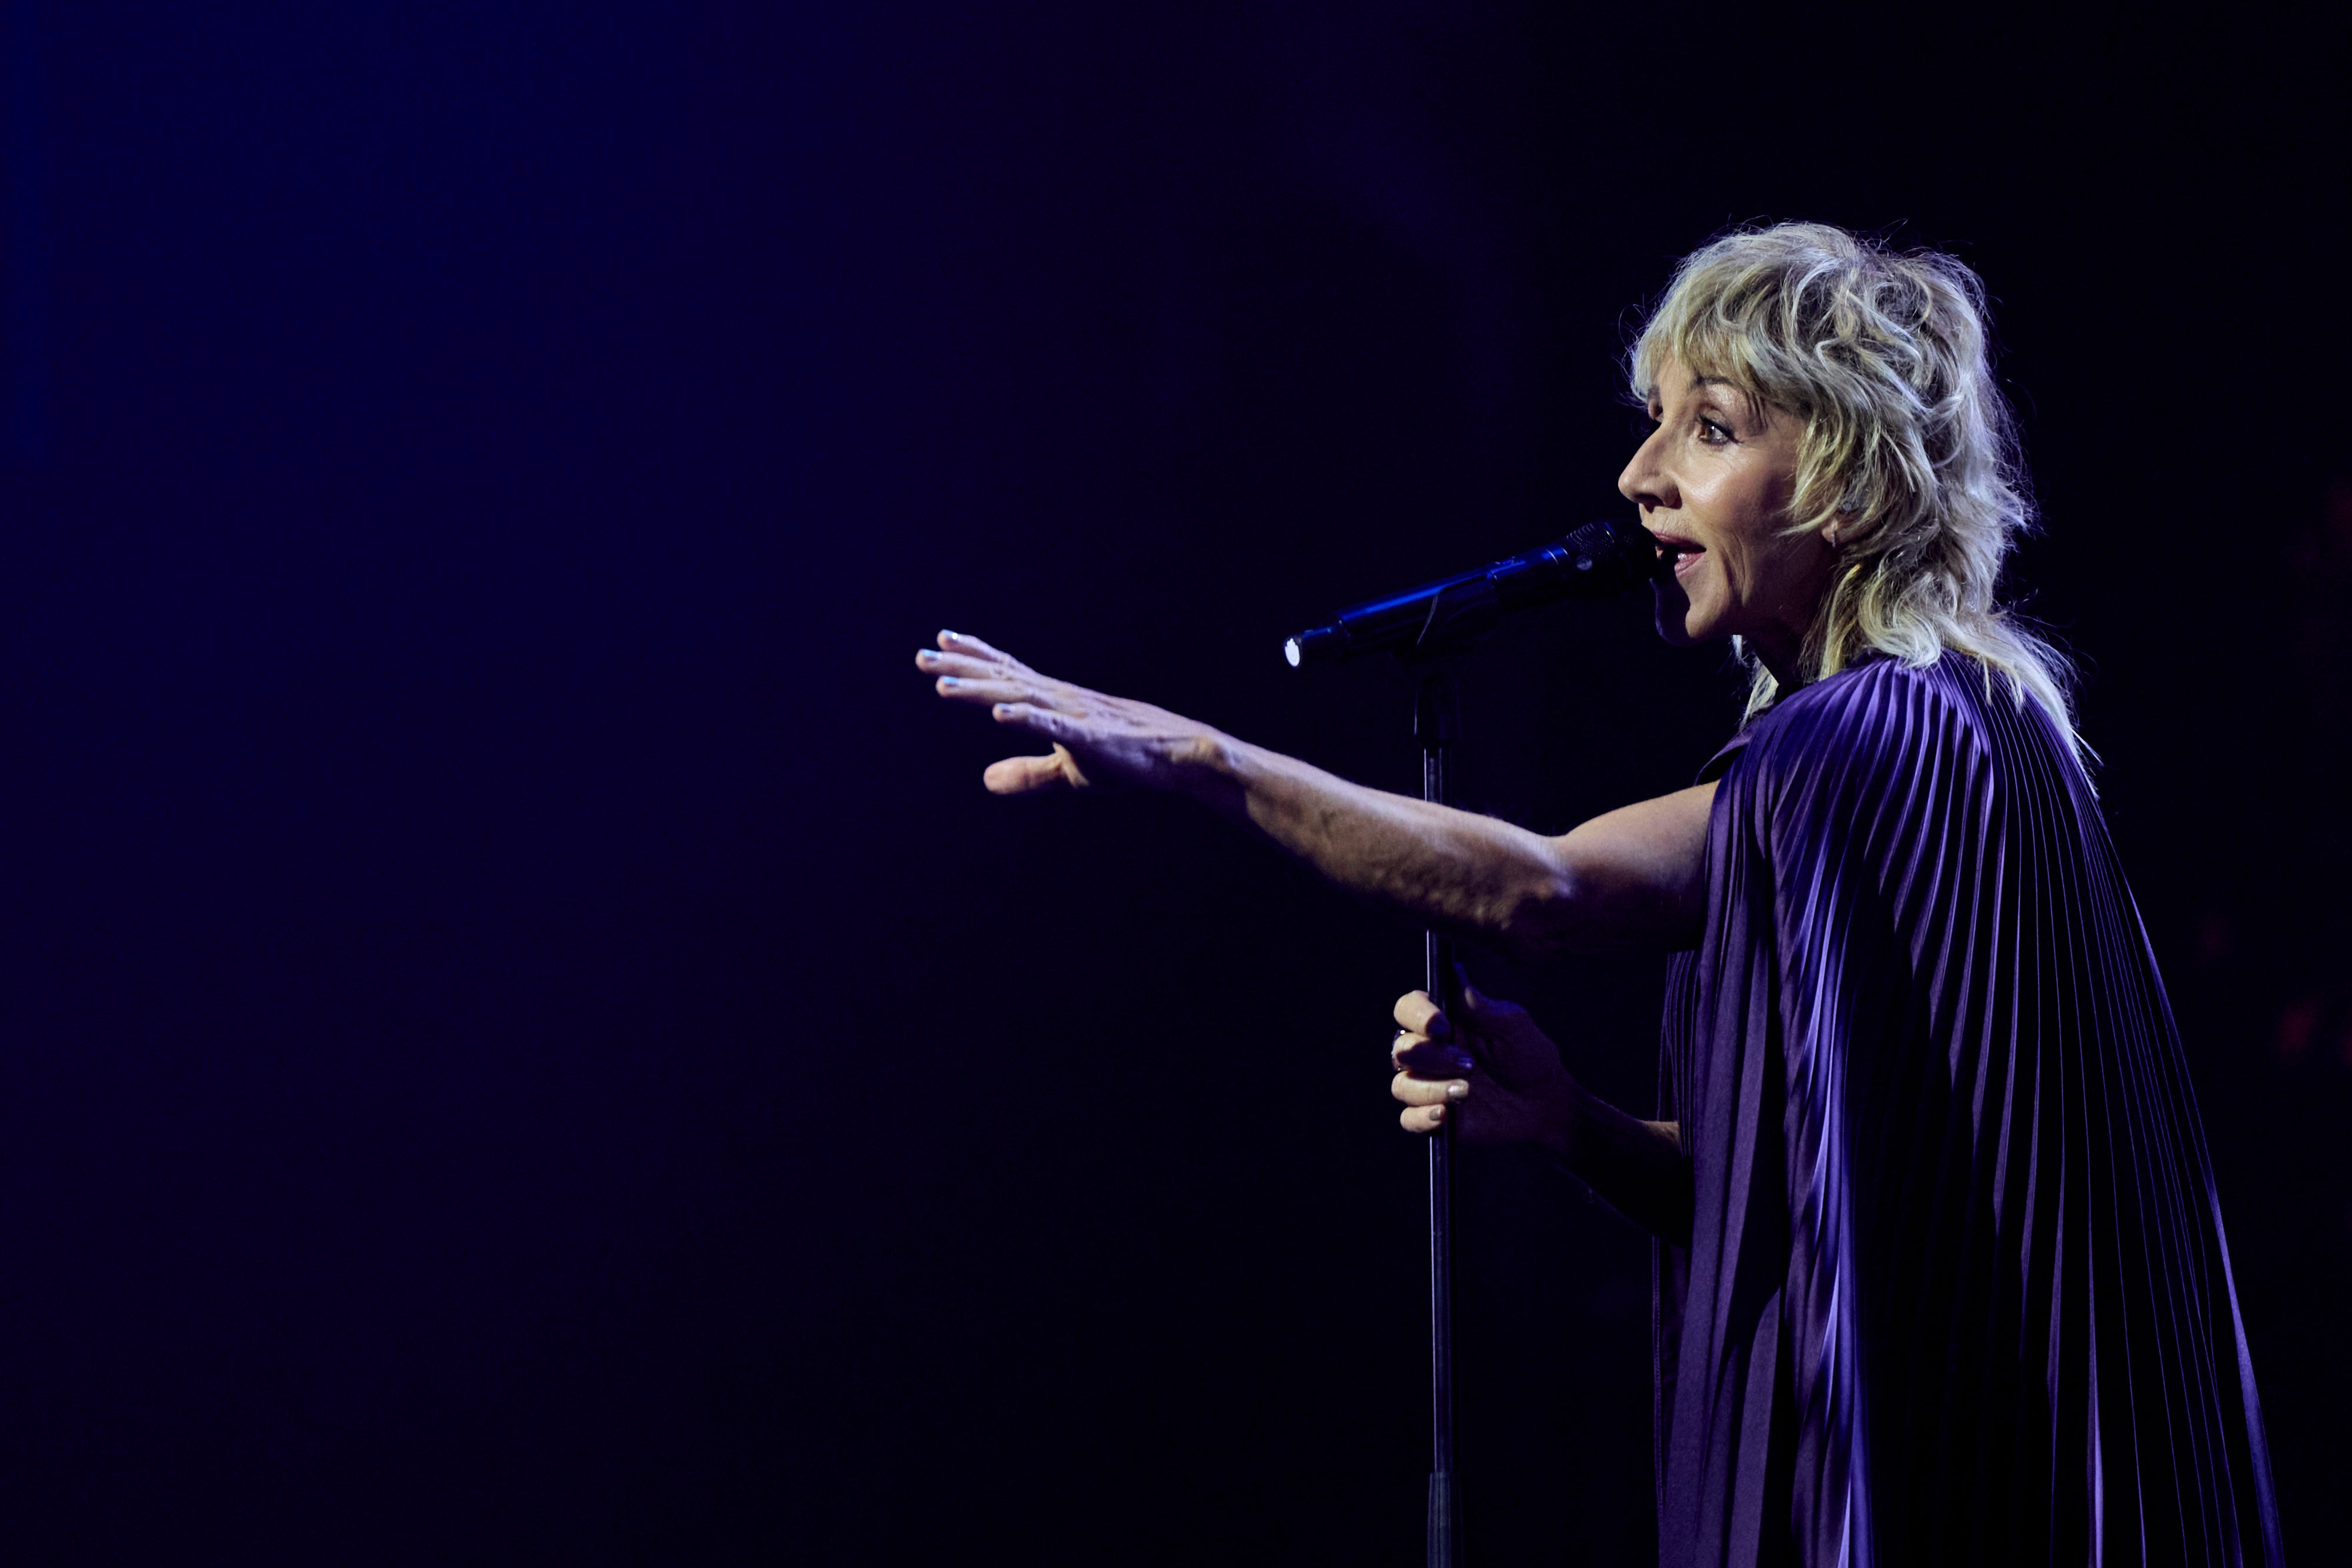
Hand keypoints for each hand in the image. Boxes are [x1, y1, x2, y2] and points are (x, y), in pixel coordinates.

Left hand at [918, 630, 1233, 796]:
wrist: (1177, 755)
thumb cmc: (1125, 757)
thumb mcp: (1066, 770)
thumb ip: (1025, 773)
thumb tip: (984, 781)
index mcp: (1053, 700)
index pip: (1007, 671)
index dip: (974, 656)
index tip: (941, 639)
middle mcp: (1058, 697)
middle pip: (1001, 678)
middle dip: (959, 667)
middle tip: (920, 656)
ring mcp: (1072, 713)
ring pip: (1017, 696)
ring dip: (979, 691)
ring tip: (942, 686)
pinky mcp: (1089, 736)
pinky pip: (1051, 725)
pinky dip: (1024, 717)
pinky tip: (999, 713)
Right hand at [1390, 976, 1579, 1149]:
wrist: (1545, 1101)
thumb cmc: (1529, 1055)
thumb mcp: (1510, 1025)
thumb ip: (1477, 1004)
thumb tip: (1453, 970)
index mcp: (1442, 1022)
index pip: (1407, 1009)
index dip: (1416, 1016)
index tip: (1441, 1026)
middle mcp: (1428, 1052)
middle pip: (1401, 1048)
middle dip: (1432, 1057)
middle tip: (1468, 1063)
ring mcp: (1428, 1085)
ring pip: (1401, 1085)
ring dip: (1431, 1088)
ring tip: (1466, 1091)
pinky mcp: (1434, 1116)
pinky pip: (1408, 1119)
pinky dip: (1422, 1117)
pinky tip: (1445, 1114)